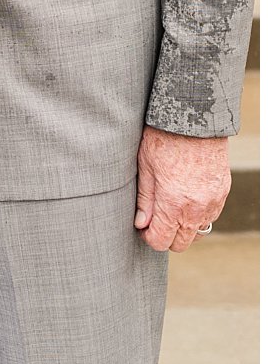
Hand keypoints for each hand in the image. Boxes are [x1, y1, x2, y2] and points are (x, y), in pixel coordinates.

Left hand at [135, 127, 229, 252]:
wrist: (195, 121)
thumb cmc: (163, 140)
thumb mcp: (144, 168)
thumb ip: (144, 200)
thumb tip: (141, 224)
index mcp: (173, 203)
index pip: (162, 241)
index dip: (148, 237)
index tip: (142, 227)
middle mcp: (196, 208)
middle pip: (181, 243)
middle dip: (166, 236)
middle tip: (153, 220)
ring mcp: (213, 202)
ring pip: (198, 231)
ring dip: (183, 227)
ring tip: (169, 209)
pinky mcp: (222, 193)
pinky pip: (210, 216)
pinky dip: (197, 215)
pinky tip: (185, 200)